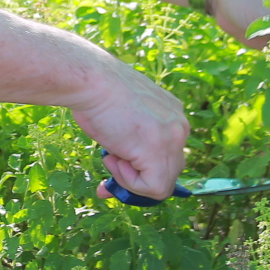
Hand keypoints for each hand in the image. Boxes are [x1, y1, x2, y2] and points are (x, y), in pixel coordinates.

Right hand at [71, 64, 188, 200]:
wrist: (90, 82)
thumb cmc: (97, 93)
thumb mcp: (122, 117)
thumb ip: (129, 140)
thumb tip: (121, 161)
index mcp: (172, 113)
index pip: (168, 152)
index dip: (143, 166)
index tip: (118, 164)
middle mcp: (179, 126)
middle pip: (169, 170)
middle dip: (140, 178)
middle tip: (112, 166)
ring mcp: (172, 140)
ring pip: (162, 183)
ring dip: (131, 178)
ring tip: (111, 155)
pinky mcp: (159, 154)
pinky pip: (154, 188)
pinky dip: (130, 183)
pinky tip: (114, 159)